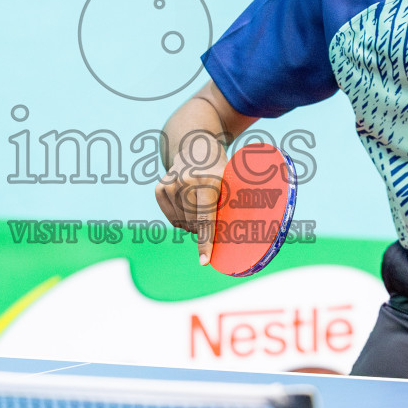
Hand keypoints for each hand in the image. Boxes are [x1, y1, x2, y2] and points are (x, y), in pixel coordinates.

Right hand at [153, 132, 226, 265]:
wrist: (196, 145)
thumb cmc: (220, 168)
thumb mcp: (232, 180)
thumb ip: (235, 203)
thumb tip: (246, 233)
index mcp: (207, 181)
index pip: (205, 219)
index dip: (205, 242)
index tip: (204, 262)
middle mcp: (185, 181)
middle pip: (193, 224)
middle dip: (203, 229)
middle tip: (212, 215)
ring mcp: (170, 184)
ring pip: (181, 223)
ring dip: (192, 223)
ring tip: (200, 204)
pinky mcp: (160, 188)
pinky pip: (172, 218)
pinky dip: (181, 219)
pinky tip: (188, 204)